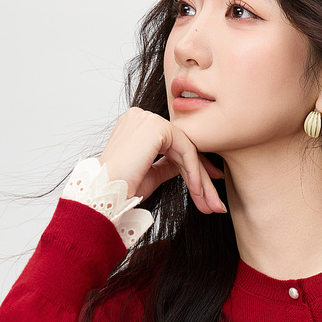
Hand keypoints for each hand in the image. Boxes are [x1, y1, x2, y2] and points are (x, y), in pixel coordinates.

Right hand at [98, 108, 225, 214]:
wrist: (106, 195)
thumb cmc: (121, 189)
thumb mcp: (151, 174)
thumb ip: (168, 164)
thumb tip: (186, 163)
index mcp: (136, 125)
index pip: (173, 144)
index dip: (192, 166)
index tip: (207, 188)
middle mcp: (141, 117)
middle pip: (181, 147)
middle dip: (200, 177)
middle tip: (215, 202)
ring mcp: (147, 118)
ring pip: (186, 149)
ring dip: (200, 179)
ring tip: (210, 204)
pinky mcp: (155, 127)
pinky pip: (185, 149)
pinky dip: (194, 172)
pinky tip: (197, 191)